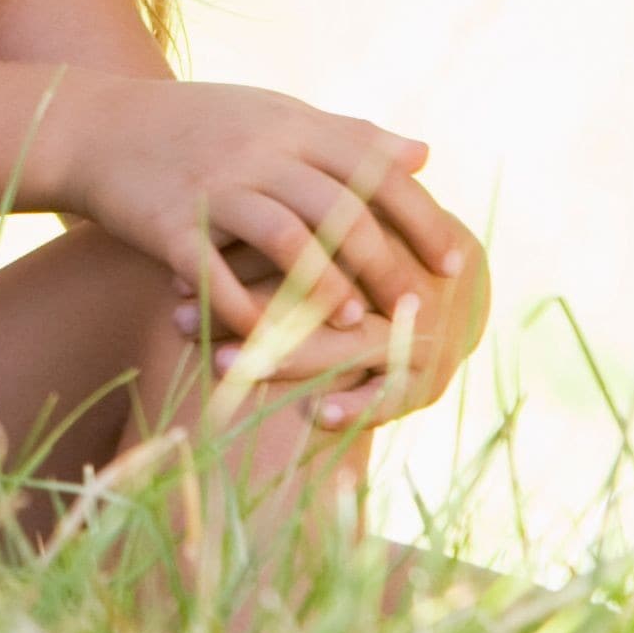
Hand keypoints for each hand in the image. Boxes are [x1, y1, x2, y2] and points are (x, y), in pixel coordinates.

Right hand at [55, 73, 468, 347]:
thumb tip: (424, 153)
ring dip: (326, 288)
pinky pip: (215, 274)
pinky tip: (269, 339)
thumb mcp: (273, 114)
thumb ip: (347, 134)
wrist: (94, 126)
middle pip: (342, 209)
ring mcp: (212, 186)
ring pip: (287, 240)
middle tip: (416, 310)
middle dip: (386, 264)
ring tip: (354, 323)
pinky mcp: (168, 223)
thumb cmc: (194, 125)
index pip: (375, 170)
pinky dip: (246, 310)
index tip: (455, 263)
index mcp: (290, 123)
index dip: (422, 217)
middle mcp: (257, 150)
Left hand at [201, 205, 491, 434]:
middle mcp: (396, 283)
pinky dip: (361, 405)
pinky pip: (393, 395)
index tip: (176, 279)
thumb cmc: (376, 248)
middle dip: (244, 310)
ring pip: (347, 345)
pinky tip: (321, 414)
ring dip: (286, 356)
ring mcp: (419, 333)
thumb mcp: (348, 222)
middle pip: (316, 295)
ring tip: (220, 362)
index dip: (237, 261)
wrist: (457, 286)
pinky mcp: (427, 380)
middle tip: (180, 322)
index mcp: (374, 235)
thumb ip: (288, 219)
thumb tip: (196, 221)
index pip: (303, 245)